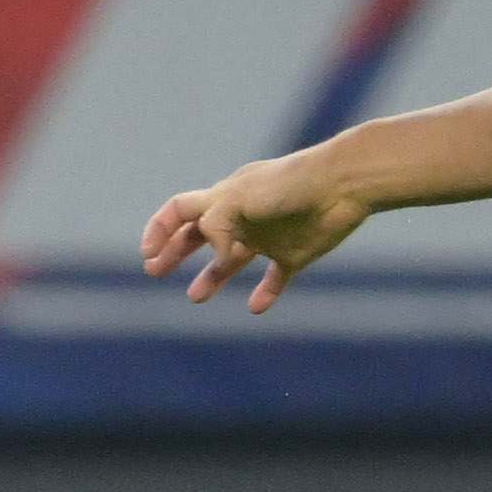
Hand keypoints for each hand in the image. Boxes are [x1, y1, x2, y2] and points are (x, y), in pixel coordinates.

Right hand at [139, 155, 366, 313]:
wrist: (343, 184)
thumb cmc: (291, 184)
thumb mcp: (241, 198)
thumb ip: (217, 224)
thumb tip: (216, 255)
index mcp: (226, 196)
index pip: (181, 210)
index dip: (160, 230)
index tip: (148, 254)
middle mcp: (243, 216)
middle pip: (200, 235)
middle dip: (175, 252)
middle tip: (155, 271)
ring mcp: (268, 235)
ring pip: (232, 259)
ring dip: (212, 277)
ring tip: (195, 297)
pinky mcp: (294, 253)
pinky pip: (274, 279)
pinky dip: (264, 293)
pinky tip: (256, 307)